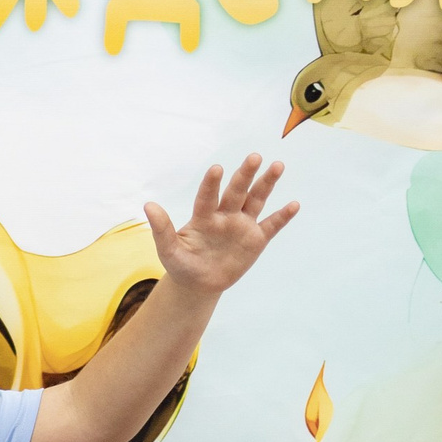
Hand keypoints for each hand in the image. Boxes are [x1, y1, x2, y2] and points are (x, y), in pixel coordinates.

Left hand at [144, 156, 297, 296]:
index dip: (211, 184)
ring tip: (277, 165)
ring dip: (266, 184)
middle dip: (245, 175)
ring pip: (256, 200)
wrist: (199, 284)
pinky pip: (271, 226)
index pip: (207, 197)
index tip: (217, 169)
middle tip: (254, 157)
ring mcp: (241, 225)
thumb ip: (161, 229)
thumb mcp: (168, 250)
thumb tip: (148, 205)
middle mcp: (224, 215)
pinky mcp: (256, 240)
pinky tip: (293, 204)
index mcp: (203, 217)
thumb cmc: (182, 264)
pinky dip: (282, 216)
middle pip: (236, 192)